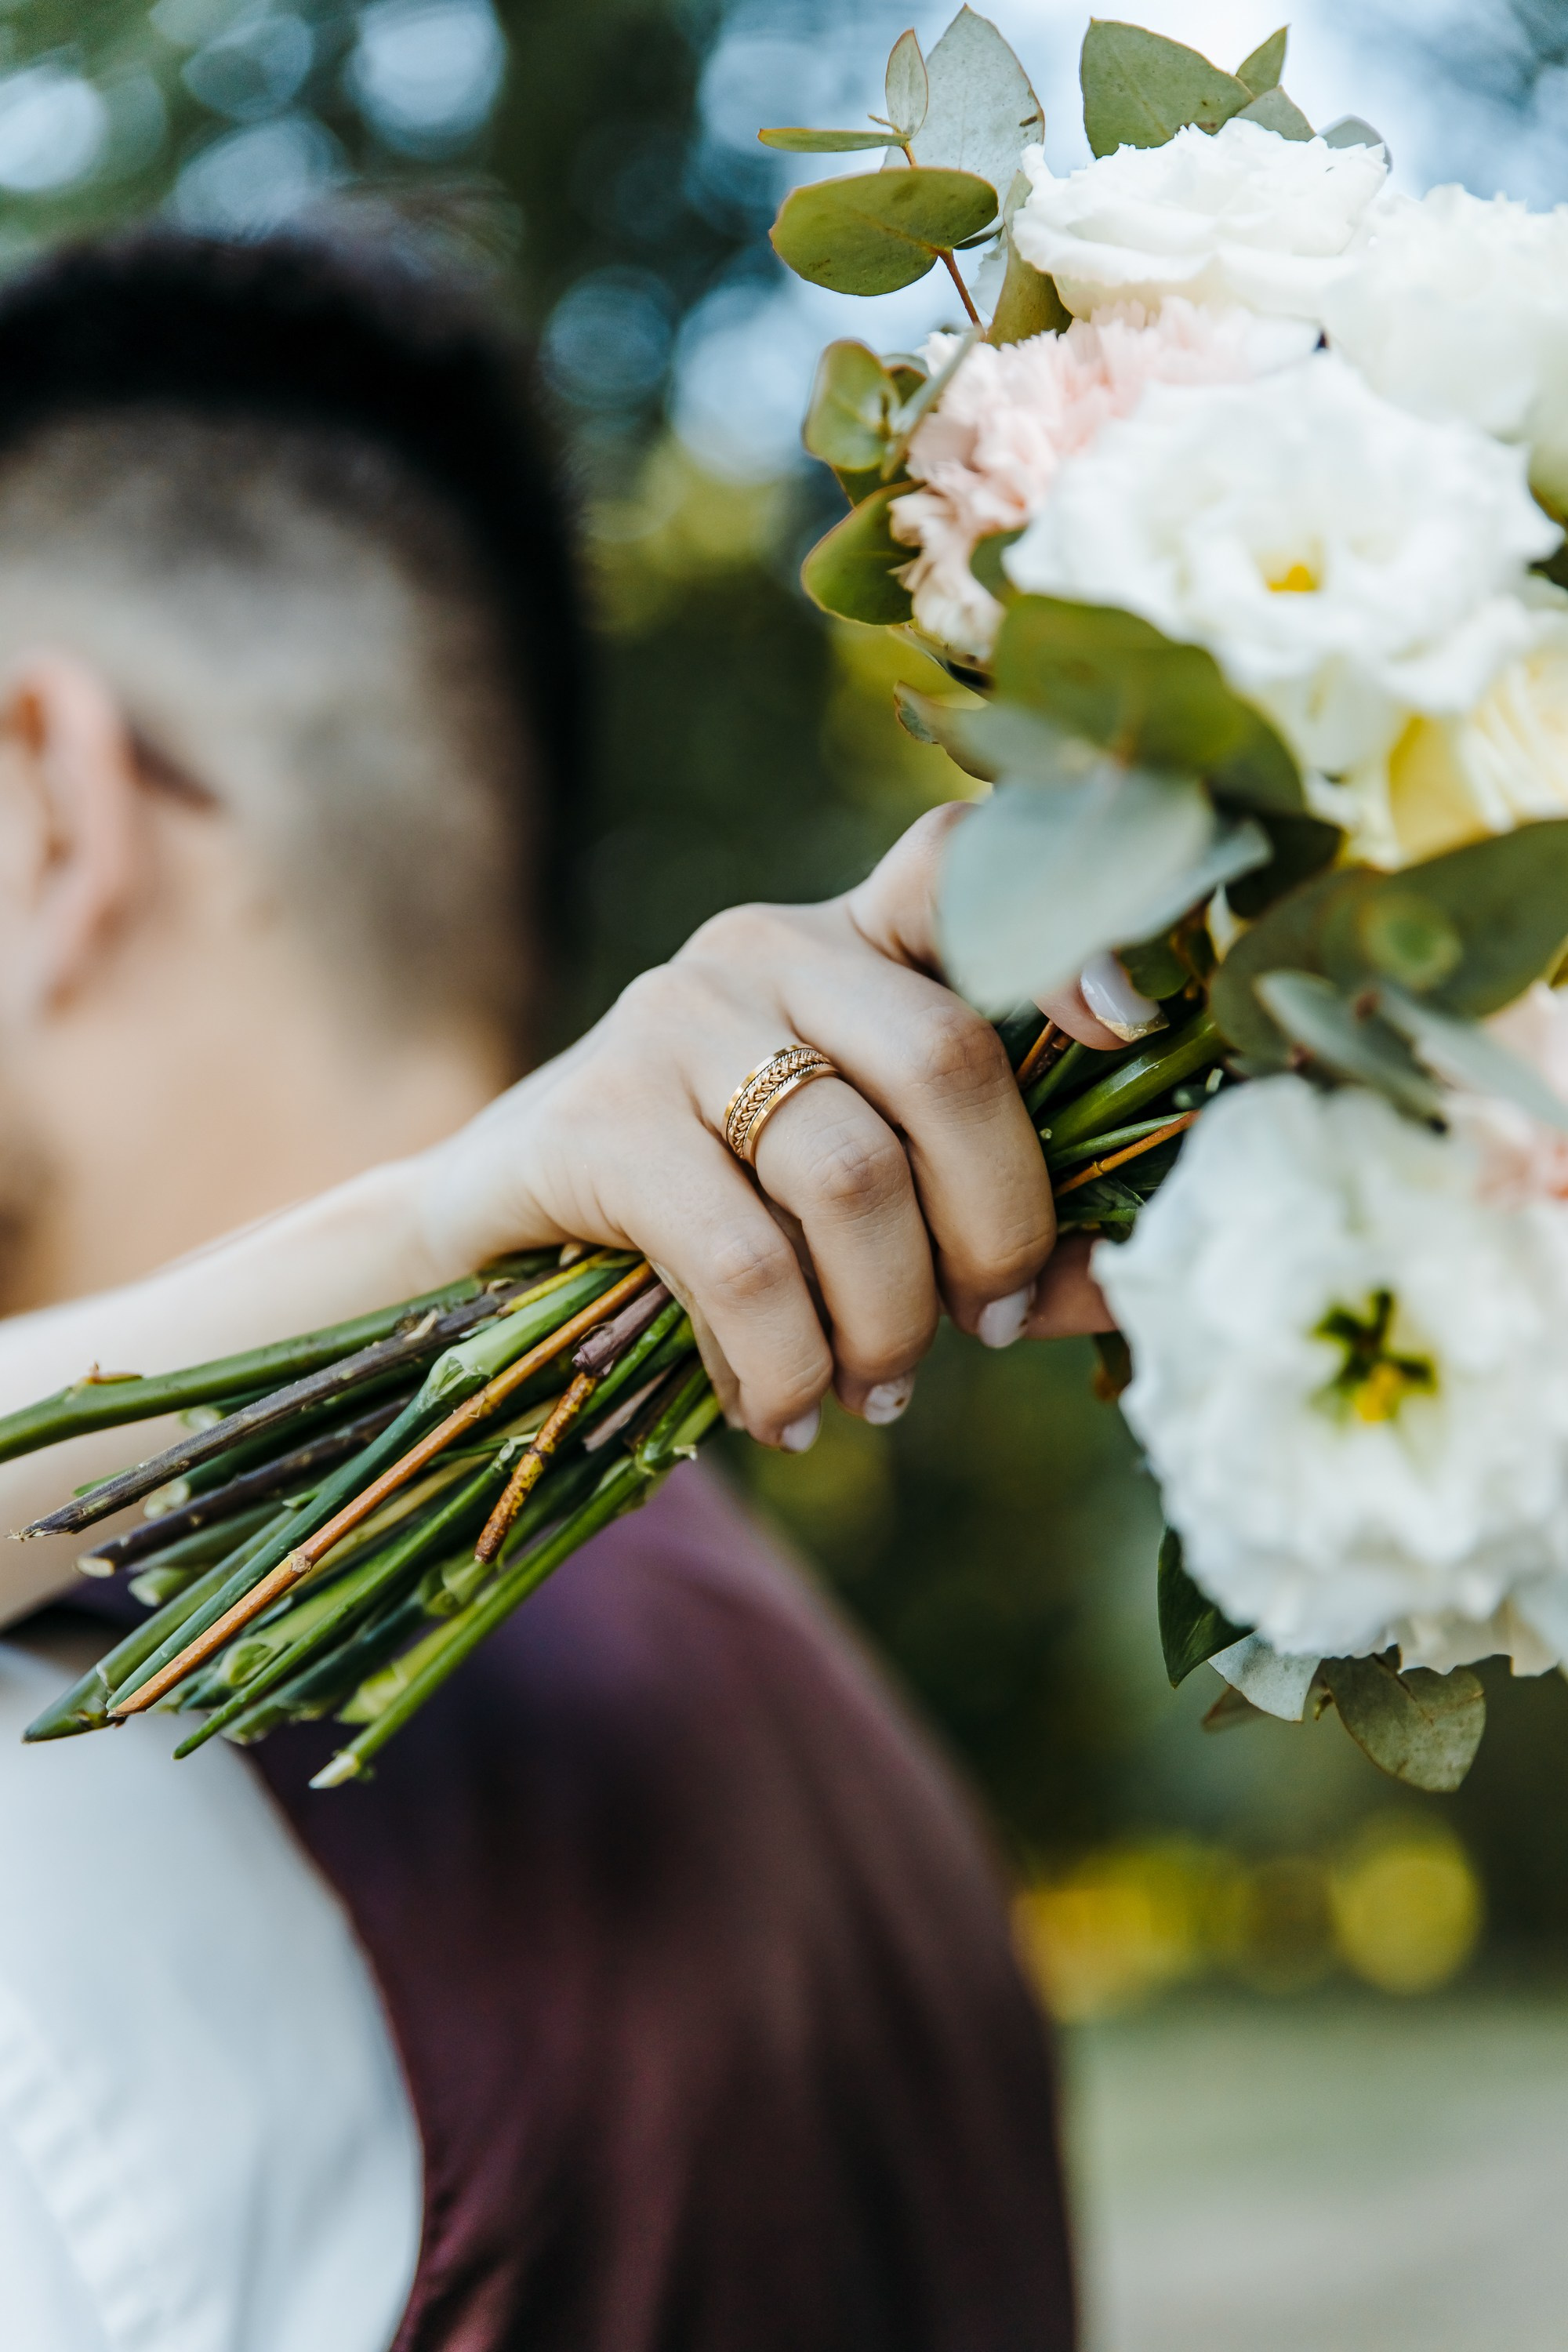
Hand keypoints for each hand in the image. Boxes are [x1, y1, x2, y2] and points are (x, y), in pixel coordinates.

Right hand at [413, 805, 1114, 1447]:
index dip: (1071, 923)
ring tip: (879, 1392)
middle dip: (998, 1224)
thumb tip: (1127, 1283)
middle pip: (947, 1058)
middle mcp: (768, 950)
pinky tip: (782, 1412)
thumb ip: (994, 1224)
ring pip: (849, 1174)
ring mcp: (673, 1020)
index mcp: (855, 946)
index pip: (965, 870)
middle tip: (987, 1324)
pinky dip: (786, 1362)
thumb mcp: (863, 1204)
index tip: (1131, 1026)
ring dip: (888, 1319)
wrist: (497, 1240)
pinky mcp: (596, 1119)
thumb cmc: (719, 1215)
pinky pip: (741, 1258)